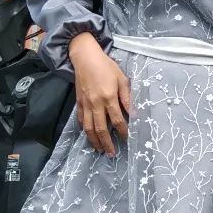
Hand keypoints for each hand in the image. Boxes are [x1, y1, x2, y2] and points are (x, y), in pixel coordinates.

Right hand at [68, 32, 130, 155]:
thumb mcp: (122, 79)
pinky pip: (81, 120)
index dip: (123, 132)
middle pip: (101, 128)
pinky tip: (90, 136)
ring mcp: (86, 104)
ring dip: (94, 141)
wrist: (85, 58)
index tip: (127, 140)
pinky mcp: (79, 102)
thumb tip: (133, 113)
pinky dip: (85, 130)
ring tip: (100, 150)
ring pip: (89, 128)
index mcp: (109, 97)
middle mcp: (96, 103)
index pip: (117, 120)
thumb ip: (127, 98)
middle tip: (111, 154)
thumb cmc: (106, 67)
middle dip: (107, 143)